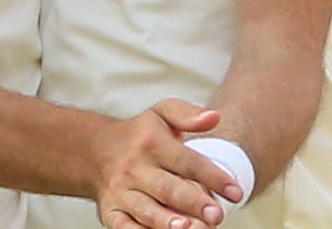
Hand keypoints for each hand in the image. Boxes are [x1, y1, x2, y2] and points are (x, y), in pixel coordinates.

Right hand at [91, 99, 241, 228]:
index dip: (213, 176)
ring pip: (146, 210)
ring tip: (189, 228)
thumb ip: (188, 114)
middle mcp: (134, 167)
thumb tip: (214, 117)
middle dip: (193, 203)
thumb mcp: (161, 114)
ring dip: (167, 221)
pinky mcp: (110, 212)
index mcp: (151, 142)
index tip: (236, 191)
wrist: (95, 151)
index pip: (187, 161)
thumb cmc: (141, 135)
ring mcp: (121, 191)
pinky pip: (123, 227)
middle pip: (168, 188)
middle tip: (217, 215)